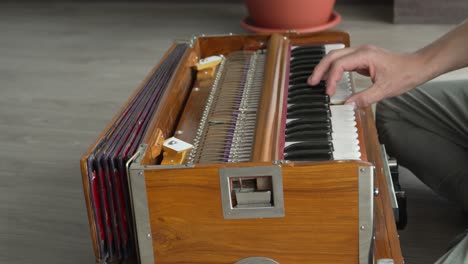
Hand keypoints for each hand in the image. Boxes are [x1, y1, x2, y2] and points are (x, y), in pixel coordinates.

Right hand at [307, 45, 425, 106]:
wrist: (418, 67)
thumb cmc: (405, 74)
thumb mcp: (385, 90)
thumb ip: (364, 98)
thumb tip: (347, 105)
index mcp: (365, 55)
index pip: (340, 64)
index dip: (331, 78)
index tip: (328, 93)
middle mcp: (361, 51)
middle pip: (333, 56)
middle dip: (320, 69)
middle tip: (311, 83)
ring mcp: (362, 54)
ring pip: (336, 57)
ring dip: (325, 68)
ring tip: (316, 81)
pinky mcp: (363, 58)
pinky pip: (343, 61)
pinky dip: (334, 69)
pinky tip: (330, 79)